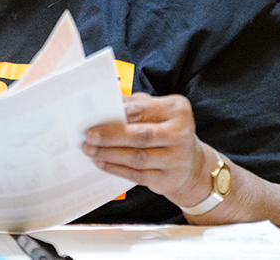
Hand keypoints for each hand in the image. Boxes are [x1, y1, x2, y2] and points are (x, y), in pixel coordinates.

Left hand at [82, 93, 211, 207]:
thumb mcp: (156, 111)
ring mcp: (176, 159)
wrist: (191, 164)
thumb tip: (103, 101)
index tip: (96, 115)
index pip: (144, 109)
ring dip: (110, 154)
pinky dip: (116, 169)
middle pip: (141, 135)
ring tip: (90, 150)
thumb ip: (134, 104)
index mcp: (178, 110)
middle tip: (89, 136)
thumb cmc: (165, 130)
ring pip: (137, 157)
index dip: (119, 113)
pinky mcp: (167, 179)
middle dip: (111, 136)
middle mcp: (181, 134)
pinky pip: (137, 175)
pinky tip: (102, 163)